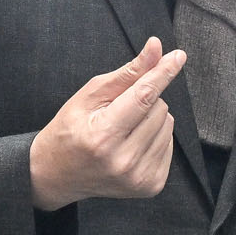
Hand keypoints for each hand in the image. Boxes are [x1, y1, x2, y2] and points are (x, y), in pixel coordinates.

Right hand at [28, 38, 184, 211]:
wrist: (57, 174)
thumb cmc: (70, 129)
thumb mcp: (90, 95)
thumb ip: (127, 73)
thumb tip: (156, 48)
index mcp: (102, 136)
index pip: (143, 97)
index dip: (162, 73)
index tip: (178, 56)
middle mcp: (123, 161)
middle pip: (159, 108)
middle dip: (144, 100)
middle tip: (118, 113)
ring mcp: (138, 177)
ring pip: (168, 125)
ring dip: (151, 119)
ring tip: (124, 129)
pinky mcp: (151, 186)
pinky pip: (170, 144)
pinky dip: (155, 137)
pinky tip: (132, 144)